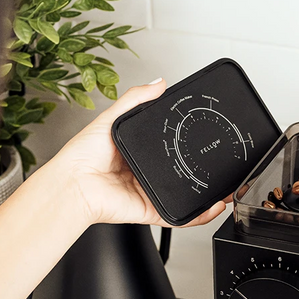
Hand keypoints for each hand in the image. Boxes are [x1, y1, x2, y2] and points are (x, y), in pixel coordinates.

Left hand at [50, 79, 227, 228]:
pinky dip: (199, 215)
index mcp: (136, 153)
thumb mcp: (111, 118)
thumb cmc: (82, 155)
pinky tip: (214, 206)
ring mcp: (149, 193)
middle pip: (178, 171)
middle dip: (200, 168)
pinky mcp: (151, 210)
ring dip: (206, 193)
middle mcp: (144, 174)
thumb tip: (158, 82)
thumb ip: (135, 100)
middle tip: (218, 159)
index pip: (167, 146)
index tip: (202, 135)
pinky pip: (178, 216)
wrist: (74, 184)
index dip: (185, 142)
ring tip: (224, 185)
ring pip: (183, 194)